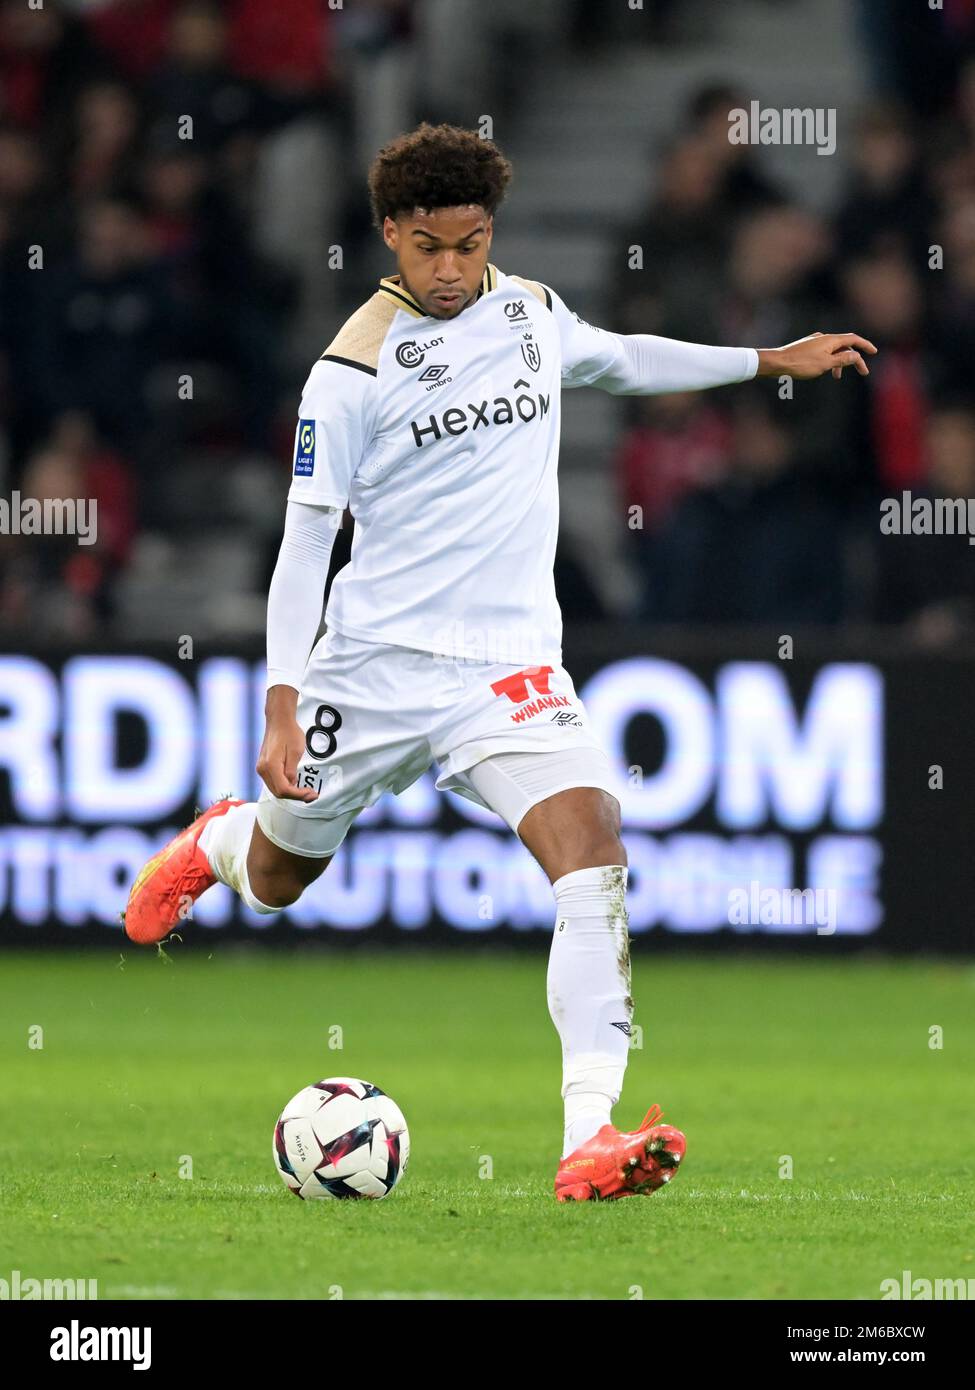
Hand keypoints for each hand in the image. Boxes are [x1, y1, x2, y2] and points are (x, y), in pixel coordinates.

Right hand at [257, 686, 317, 801]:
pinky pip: (274, 783)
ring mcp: (261, 768)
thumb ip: (292, 770)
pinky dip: (285, 787)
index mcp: (270, 765)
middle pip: (278, 792)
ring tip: (306, 792)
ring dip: (291, 793)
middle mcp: (262, 769)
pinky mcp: (263, 767)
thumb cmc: (289, 733)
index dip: (298, 795)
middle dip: (296, 796)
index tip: (311, 793)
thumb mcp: (296, 751)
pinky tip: (296, 785)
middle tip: (312, 795)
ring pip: (275, 789)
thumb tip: (292, 785)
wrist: (279, 721)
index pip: (283, 789)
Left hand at [757, 332, 877, 380]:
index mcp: (831, 340)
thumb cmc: (801, 364)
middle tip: (863, 372)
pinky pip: (824, 353)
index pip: (853, 339)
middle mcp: (824, 338)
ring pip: (834, 351)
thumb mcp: (826, 364)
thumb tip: (856, 356)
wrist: (778, 363)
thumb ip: (842, 360)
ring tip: (837, 377)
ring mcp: (815, 342)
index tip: (874, 352)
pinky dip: (829, 361)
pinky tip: (824, 370)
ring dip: (840, 362)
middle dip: (854, 359)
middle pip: (845, 346)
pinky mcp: (807, 347)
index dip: (865, 345)